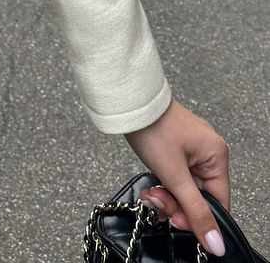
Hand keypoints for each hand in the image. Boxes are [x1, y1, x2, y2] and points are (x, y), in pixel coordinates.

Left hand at [125, 98, 229, 256]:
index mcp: (216, 156)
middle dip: (176, 205)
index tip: (176, 222)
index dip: (199, 218)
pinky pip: (175, 178)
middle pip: (200, 197)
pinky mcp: (175, 149)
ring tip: (150, 195)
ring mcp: (191, 150)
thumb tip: (216, 244)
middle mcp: (208, 153)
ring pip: (184, 190)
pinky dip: (163, 185)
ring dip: (166, 197)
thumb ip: (195, 210)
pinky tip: (149, 189)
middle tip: (156, 202)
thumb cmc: (153, 130)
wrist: (129, 102)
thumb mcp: (174, 175)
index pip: (218, 203)